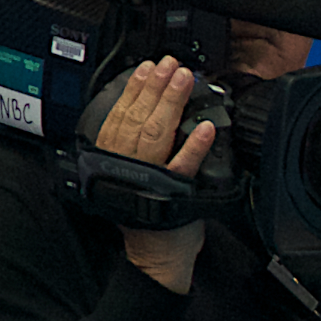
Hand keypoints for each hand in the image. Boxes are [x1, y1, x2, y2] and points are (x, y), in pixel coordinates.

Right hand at [97, 59, 218, 294]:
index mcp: (114, 157)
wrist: (157, 254)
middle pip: (138, 118)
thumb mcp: (136, 173)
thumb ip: (139, 146)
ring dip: (171, 103)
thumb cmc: (149, 214)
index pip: (120, 115)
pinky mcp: (172, 192)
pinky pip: (182, 165)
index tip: (148, 67)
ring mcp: (148, 177)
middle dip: (156, 87)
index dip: (134, 88)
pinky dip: (194, 145)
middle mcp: (126, 164)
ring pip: (155, 133)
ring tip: (185, 80)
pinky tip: (207, 128)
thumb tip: (155, 112)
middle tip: (171, 65)